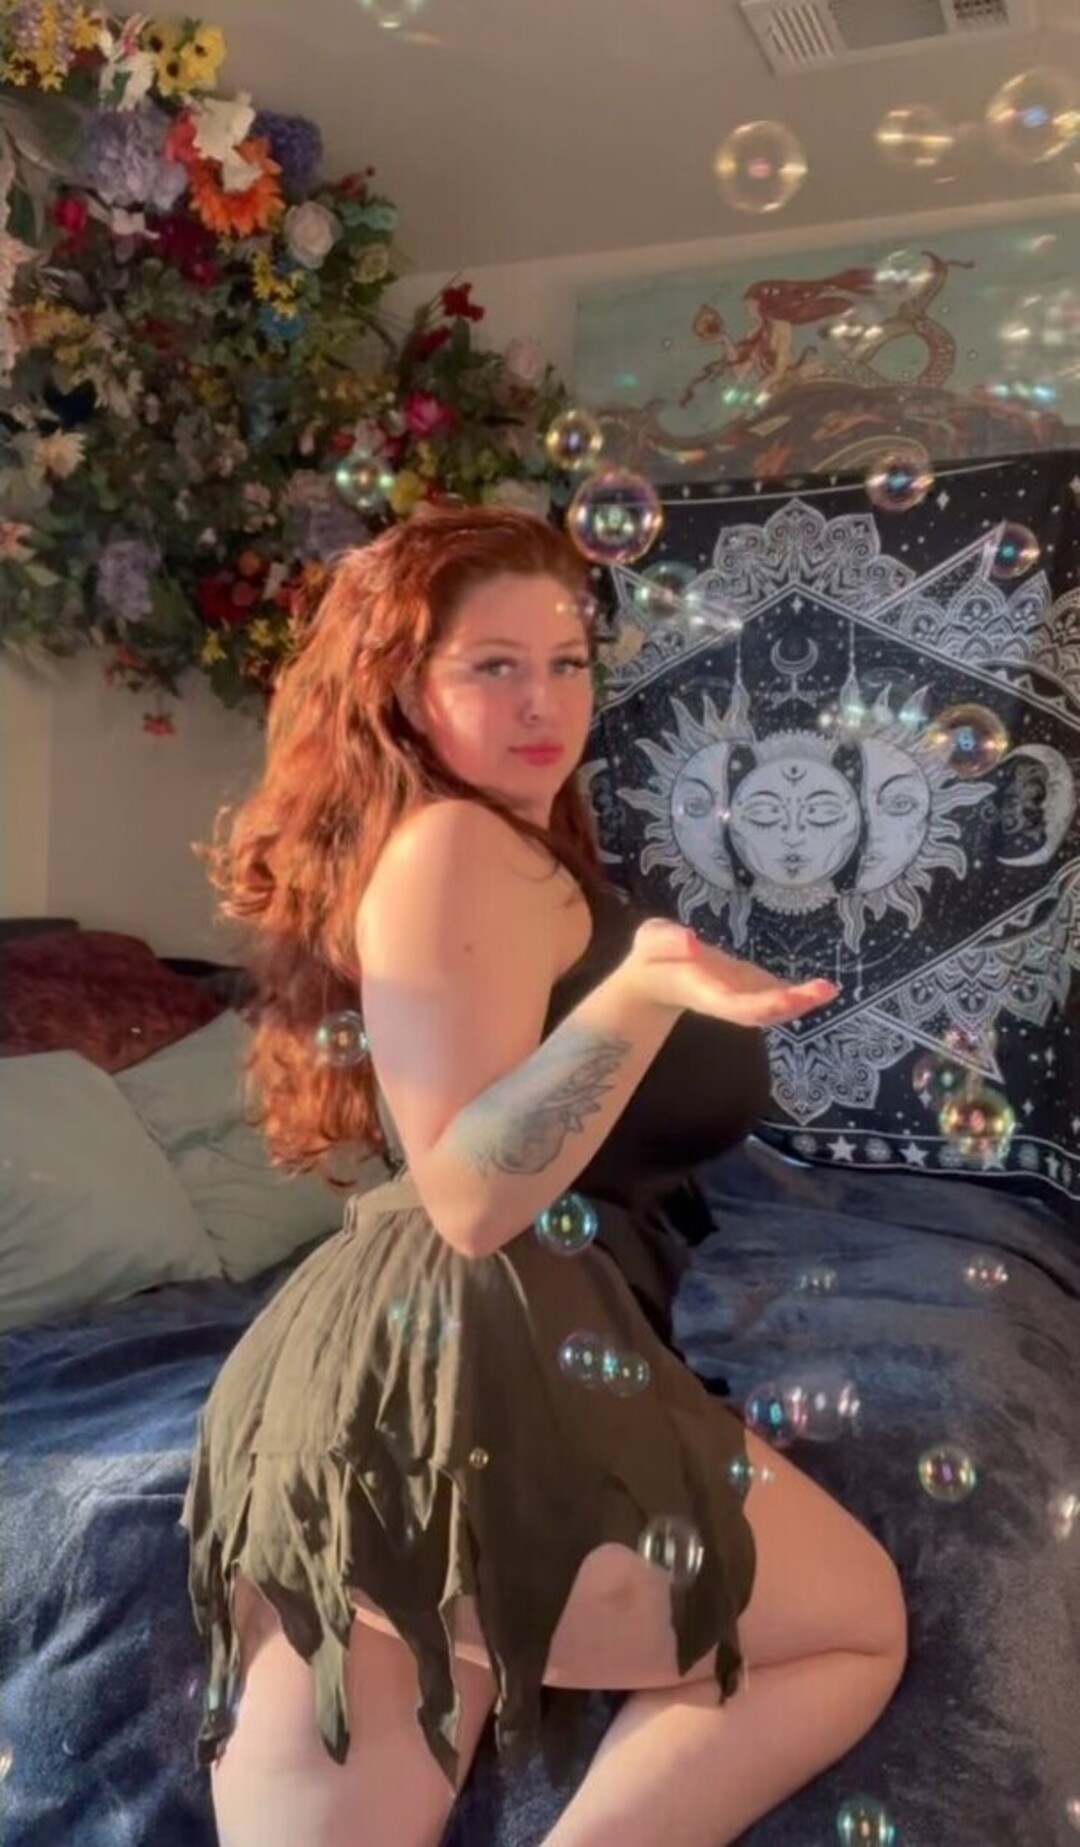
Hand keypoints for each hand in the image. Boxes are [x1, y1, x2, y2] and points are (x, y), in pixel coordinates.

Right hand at [620, 917, 838, 1028]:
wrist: (654, 980)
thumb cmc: (650, 959)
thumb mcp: (649, 940)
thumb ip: (666, 939)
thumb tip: (690, 940)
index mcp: (703, 990)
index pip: (734, 1003)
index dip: (761, 1003)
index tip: (787, 996)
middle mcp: (726, 1000)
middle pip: (760, 1013)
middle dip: (791, 1005)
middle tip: (824, 991)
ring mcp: (740, 997)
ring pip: (772, 1008)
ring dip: (801, 1003)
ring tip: (828, 990)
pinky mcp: (749, 989)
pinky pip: (775, 997)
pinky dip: (799, 995)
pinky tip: (823, 988)